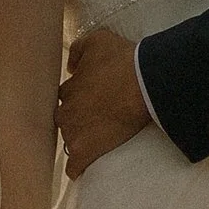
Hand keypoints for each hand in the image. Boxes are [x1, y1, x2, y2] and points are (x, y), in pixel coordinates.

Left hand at [56, 28, 154, 176]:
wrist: (144, 85)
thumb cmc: (122, 60)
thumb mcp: (98, 39)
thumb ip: (77, 49)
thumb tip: (70, 67)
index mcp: (67, 90)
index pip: (66, 98)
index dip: (80, 99)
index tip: (93, 101)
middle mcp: (65, 113)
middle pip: (66, 120)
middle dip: (78, 121)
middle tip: (97, 120)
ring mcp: (73, 135)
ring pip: (70, 142)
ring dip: (80, 142)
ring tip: (98, 142)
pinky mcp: (85, 153)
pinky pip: (74, 167)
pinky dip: (79, 168)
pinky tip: (85, 168)